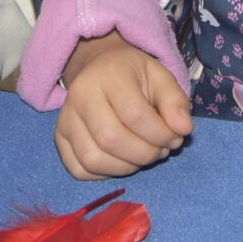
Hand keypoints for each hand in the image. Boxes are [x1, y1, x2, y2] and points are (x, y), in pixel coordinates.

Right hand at [54, 32, 192, 179]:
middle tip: (160, 150)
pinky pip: (80, 170)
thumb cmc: (134, 75)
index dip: (160, 134)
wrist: (99, 68)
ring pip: (94, 160)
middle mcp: (79, 96)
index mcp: (108, 75)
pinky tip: (121, 159)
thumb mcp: (161, 77)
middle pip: (111, 140)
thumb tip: (183, 130)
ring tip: (143, 155)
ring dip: (127, 167)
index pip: (134, 114)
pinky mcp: (60, 138)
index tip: (175, 137)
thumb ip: (175, 102)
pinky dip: (105, 173)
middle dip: (145, 154)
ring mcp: (65, 119)